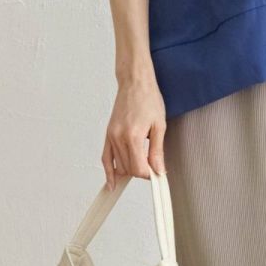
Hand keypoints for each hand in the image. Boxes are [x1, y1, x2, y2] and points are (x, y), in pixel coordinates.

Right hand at [103, 72, 166, 188]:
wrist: (135, 83)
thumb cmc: (148, 99)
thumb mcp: (159, 125)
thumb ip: (157, 151)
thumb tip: (158, 170)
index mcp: (133, 136)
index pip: (138, 168)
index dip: (149, 174)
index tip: (157, 172)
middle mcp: (119, 138)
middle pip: (128, 169)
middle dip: (141, 171)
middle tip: (153, 166)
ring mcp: (111, 136)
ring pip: (119, 165)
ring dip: (130, 169)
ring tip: (142, 163)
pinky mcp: (108, 134)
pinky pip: (105, 157)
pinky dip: (109, 171)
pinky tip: (112, 182)